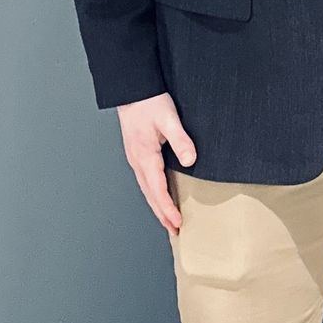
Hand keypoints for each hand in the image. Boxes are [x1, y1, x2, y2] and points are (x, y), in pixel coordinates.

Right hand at [116, 93, 195, 233]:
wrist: (132, 91)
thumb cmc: (149, 103)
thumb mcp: (169, 119)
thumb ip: (180, 140)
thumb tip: (190, 160)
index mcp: (145, 156)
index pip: (158, 189)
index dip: (168, 208)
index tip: (177, 223)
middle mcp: (138, 161)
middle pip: (150, 195)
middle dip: (162, 214)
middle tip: (175, 231)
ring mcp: (136, 159)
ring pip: (147, 189)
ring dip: (157, 206)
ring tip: (169, 221)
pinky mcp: (138, 154)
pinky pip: (146, 180)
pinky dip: (154, 193)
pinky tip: (160, 196)